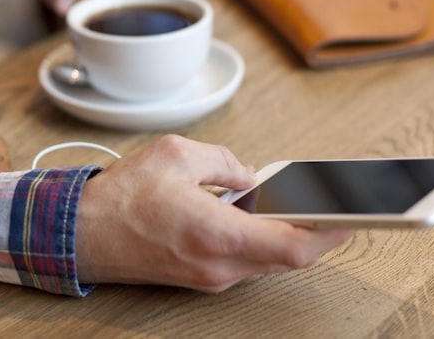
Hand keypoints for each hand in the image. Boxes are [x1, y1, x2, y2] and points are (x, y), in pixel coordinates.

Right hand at [75, 135, 352, 291]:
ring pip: (268, 259)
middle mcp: (218, 265)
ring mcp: (210, 276)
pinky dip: (260, 238)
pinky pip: (245, 260)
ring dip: (286, 233)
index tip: (354, 217)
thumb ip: (224, 162)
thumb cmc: (120, 199)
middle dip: (316, 230)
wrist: (80, 234)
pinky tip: (261, 214)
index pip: (293, 247)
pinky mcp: (201, 277)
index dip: (332, 234)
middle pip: (288, 257)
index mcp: (217, 233)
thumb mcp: (176, 155)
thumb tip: (249, 175)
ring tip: (301, 202)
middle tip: (335, 203)